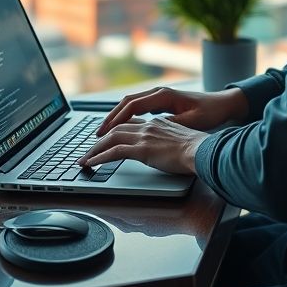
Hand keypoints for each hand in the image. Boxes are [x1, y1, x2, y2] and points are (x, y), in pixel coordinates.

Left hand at [76, 116, 206, 174]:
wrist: (201, 150)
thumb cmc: (197, 148)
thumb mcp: (181, 139)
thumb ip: (169, 140)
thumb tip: (165, 149)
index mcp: (158, 122)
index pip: (132, 123)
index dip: (117, 129)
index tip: (108, 135)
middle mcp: (148, 126)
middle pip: (118, 128)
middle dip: (101, 138)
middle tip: (90, 148)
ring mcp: (144, 136)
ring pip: (112, 138)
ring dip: (95, 149)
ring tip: (85, 158)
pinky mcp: (142, 149)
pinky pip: (114, 152)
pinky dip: (100, 157)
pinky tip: (92, 163)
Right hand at [95, 86, 248, 136]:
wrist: (223, 104)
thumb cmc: (209, 112)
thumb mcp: (190, 121)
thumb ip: (170, 125)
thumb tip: (151, 130)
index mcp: (163, 95)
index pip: (132, 105)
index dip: (116, 119)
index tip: (105, 132)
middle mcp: (159, 92)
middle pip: (126, 102)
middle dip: (110, 118)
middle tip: (97, 134)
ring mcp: (160, 96)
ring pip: (131, 104)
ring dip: (117, 117)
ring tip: (104, 132)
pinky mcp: (162, 102)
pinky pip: (138, 107)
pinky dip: (126, 116)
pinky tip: (121, 128)